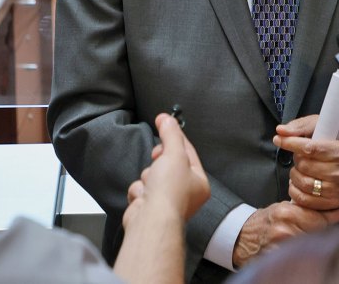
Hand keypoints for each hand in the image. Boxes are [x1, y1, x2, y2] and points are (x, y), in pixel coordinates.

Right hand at [123, 113, 209, 229]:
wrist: (151, 220)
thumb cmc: (169, 191)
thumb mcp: (174, 154)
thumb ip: (171, 134)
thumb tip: (167, 118)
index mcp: (199, 182)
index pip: (188, 152)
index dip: (175, 137)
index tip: (164, 122)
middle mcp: (186, 194)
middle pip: (168, 163)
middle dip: (159, 161)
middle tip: (158, 158)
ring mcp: (167, 202)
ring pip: (152, 175)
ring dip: (148, 177)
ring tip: (152, 185)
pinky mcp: (149, 208)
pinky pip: (141, 188)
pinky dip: (140, 190)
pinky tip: (143, 197)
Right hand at [232, 201, 338, 267]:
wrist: (242, 238)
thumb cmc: (262, 223)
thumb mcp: (281, 208)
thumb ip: (303, 209)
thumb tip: (329, 211)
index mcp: (286, 214)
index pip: (318, 218)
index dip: (330, 217)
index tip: (337, 214)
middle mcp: (285, 230)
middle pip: (317, 231)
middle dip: (321, 228)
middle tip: (321, 226)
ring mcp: (283, 247)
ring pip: (311, 243)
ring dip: (313, 240)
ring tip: (306, 236)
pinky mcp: (281, 259)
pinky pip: (301, 254)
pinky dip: (304, 251)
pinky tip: (300, 247)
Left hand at [274, 114, 338, 209]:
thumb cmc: (332, 144)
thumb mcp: (320, 128)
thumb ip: (300, 126)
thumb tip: (281, 131)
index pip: (311, 148)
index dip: (291, 143)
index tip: (278, 139)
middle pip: (305, 166)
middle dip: (297, 159)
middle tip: (301, 157)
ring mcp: (338, 190)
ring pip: (303, 183)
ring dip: (294, 175)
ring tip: (300, 169)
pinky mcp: (332, 202)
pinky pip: (304, 200)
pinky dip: (295, 190)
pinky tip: (298, 182)